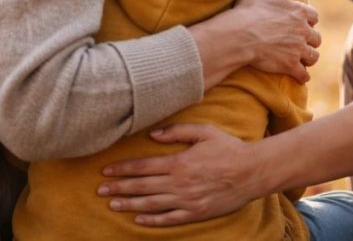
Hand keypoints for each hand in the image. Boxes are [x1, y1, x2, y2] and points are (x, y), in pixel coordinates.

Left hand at [98, 124, 263, 226]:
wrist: (253, 172)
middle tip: (100, 190)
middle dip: (119, 187)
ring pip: (151, 204)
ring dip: (129, 204)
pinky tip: (138, 218)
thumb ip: (176, 131)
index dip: (122, 169)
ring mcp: (187, 200)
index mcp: (179, 162)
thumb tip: (152, 135)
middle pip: (142, 186)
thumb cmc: (229, 148)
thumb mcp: (204, 131)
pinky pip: (169, 219)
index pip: (143, 167)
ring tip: (112, 204)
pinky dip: (152, 220)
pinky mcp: (196, 213)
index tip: (105, 171)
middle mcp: (179, 183)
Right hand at [190, 0, 320, 86]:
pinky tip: (299, 77)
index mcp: (300, 12)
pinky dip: (302, 76)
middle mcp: (303, 31)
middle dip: (310, 40)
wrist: (241, 33)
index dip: (308, 20)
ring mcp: (298, 49)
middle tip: (301, 42)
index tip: (302, 23)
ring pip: (313, 56)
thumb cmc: (251, 8)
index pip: (313, 16)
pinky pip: (303, 74)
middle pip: (316, 38)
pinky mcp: (290, 65)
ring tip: (302, 60)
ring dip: (308, 58)